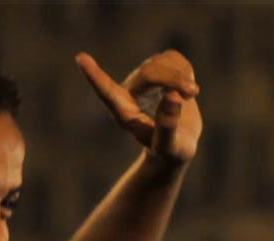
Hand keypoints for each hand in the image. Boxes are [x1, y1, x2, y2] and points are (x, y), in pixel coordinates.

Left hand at [76, 50, 201, 163]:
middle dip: (174, 79)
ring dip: (182, 75)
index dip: (95, 76)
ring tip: (190, 95)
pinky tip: (186, 87)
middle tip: (193, 92)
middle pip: (150, 72)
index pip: (106, 92)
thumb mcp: (170, 147)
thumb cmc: (170, 151)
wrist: (177, 144)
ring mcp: (142, 79)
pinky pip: (172, 57)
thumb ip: (167, 126)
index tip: (80, 58)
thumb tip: (171, 95)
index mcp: (123, 113)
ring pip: (163, 61)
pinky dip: (185, 69)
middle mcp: (128, 93)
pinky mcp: (158, 69)